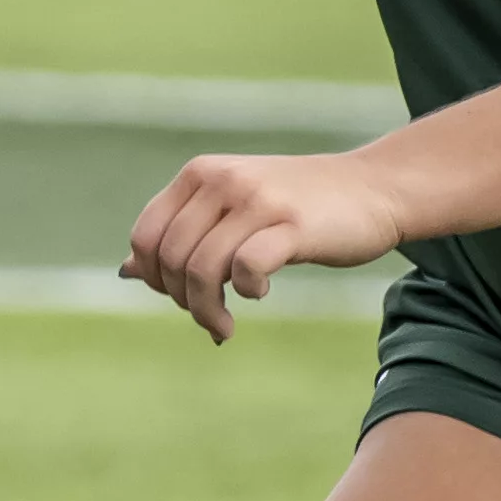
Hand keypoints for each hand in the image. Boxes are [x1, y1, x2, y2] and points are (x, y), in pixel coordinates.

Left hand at [122, 146, 409, 342]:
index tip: (180, 299)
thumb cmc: (300, 206)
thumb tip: (126, 272)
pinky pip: (245, 268)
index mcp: (200, 174)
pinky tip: (260, 292)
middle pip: (170, 259)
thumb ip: (184, 232)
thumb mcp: (233, 208)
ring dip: (207, 311)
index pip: (145, 237)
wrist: (374, 189)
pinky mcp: (292, 225)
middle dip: (182, 303)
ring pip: (200, 268)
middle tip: (210, 322)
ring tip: (225, 327)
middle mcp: (222, 180)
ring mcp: (257, 200)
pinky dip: (245, 291)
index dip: (154, 279)